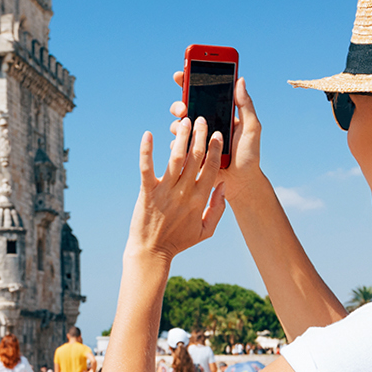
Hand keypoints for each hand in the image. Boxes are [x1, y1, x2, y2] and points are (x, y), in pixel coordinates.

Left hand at [126, 112, 226, 261]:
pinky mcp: (147, 192)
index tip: (217, 134)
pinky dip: (147, 150)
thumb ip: (218, 209)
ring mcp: (165, 192)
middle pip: (196, 158)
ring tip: (184, 121)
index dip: (215, 149)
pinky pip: (147, 167)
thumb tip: (224, 187)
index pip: (212, 168)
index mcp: (200, 200)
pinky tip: (148, 134)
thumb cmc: (179, 241)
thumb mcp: (206, 231)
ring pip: (176, 158)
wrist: (152, 252)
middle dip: (200, 136)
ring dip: (181, 137)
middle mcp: (185, 193)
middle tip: (201, 119)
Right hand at [170, 71, 265, 199]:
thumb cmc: (249, 154)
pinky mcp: (190, 154)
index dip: (189, 81)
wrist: (241, 181)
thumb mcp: (252, 127)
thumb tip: (240, 80)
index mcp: (218, 113)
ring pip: (178, 125)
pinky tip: (183, 145)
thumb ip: (245, 104)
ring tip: (185, 127)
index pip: (202, 93)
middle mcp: (205, 124)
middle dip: (179, 104)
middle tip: (184, 108)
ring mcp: (196, 139)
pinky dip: (177, 143)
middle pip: (184, 107)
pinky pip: (177, 145)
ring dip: (178, 124)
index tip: (182, 74)